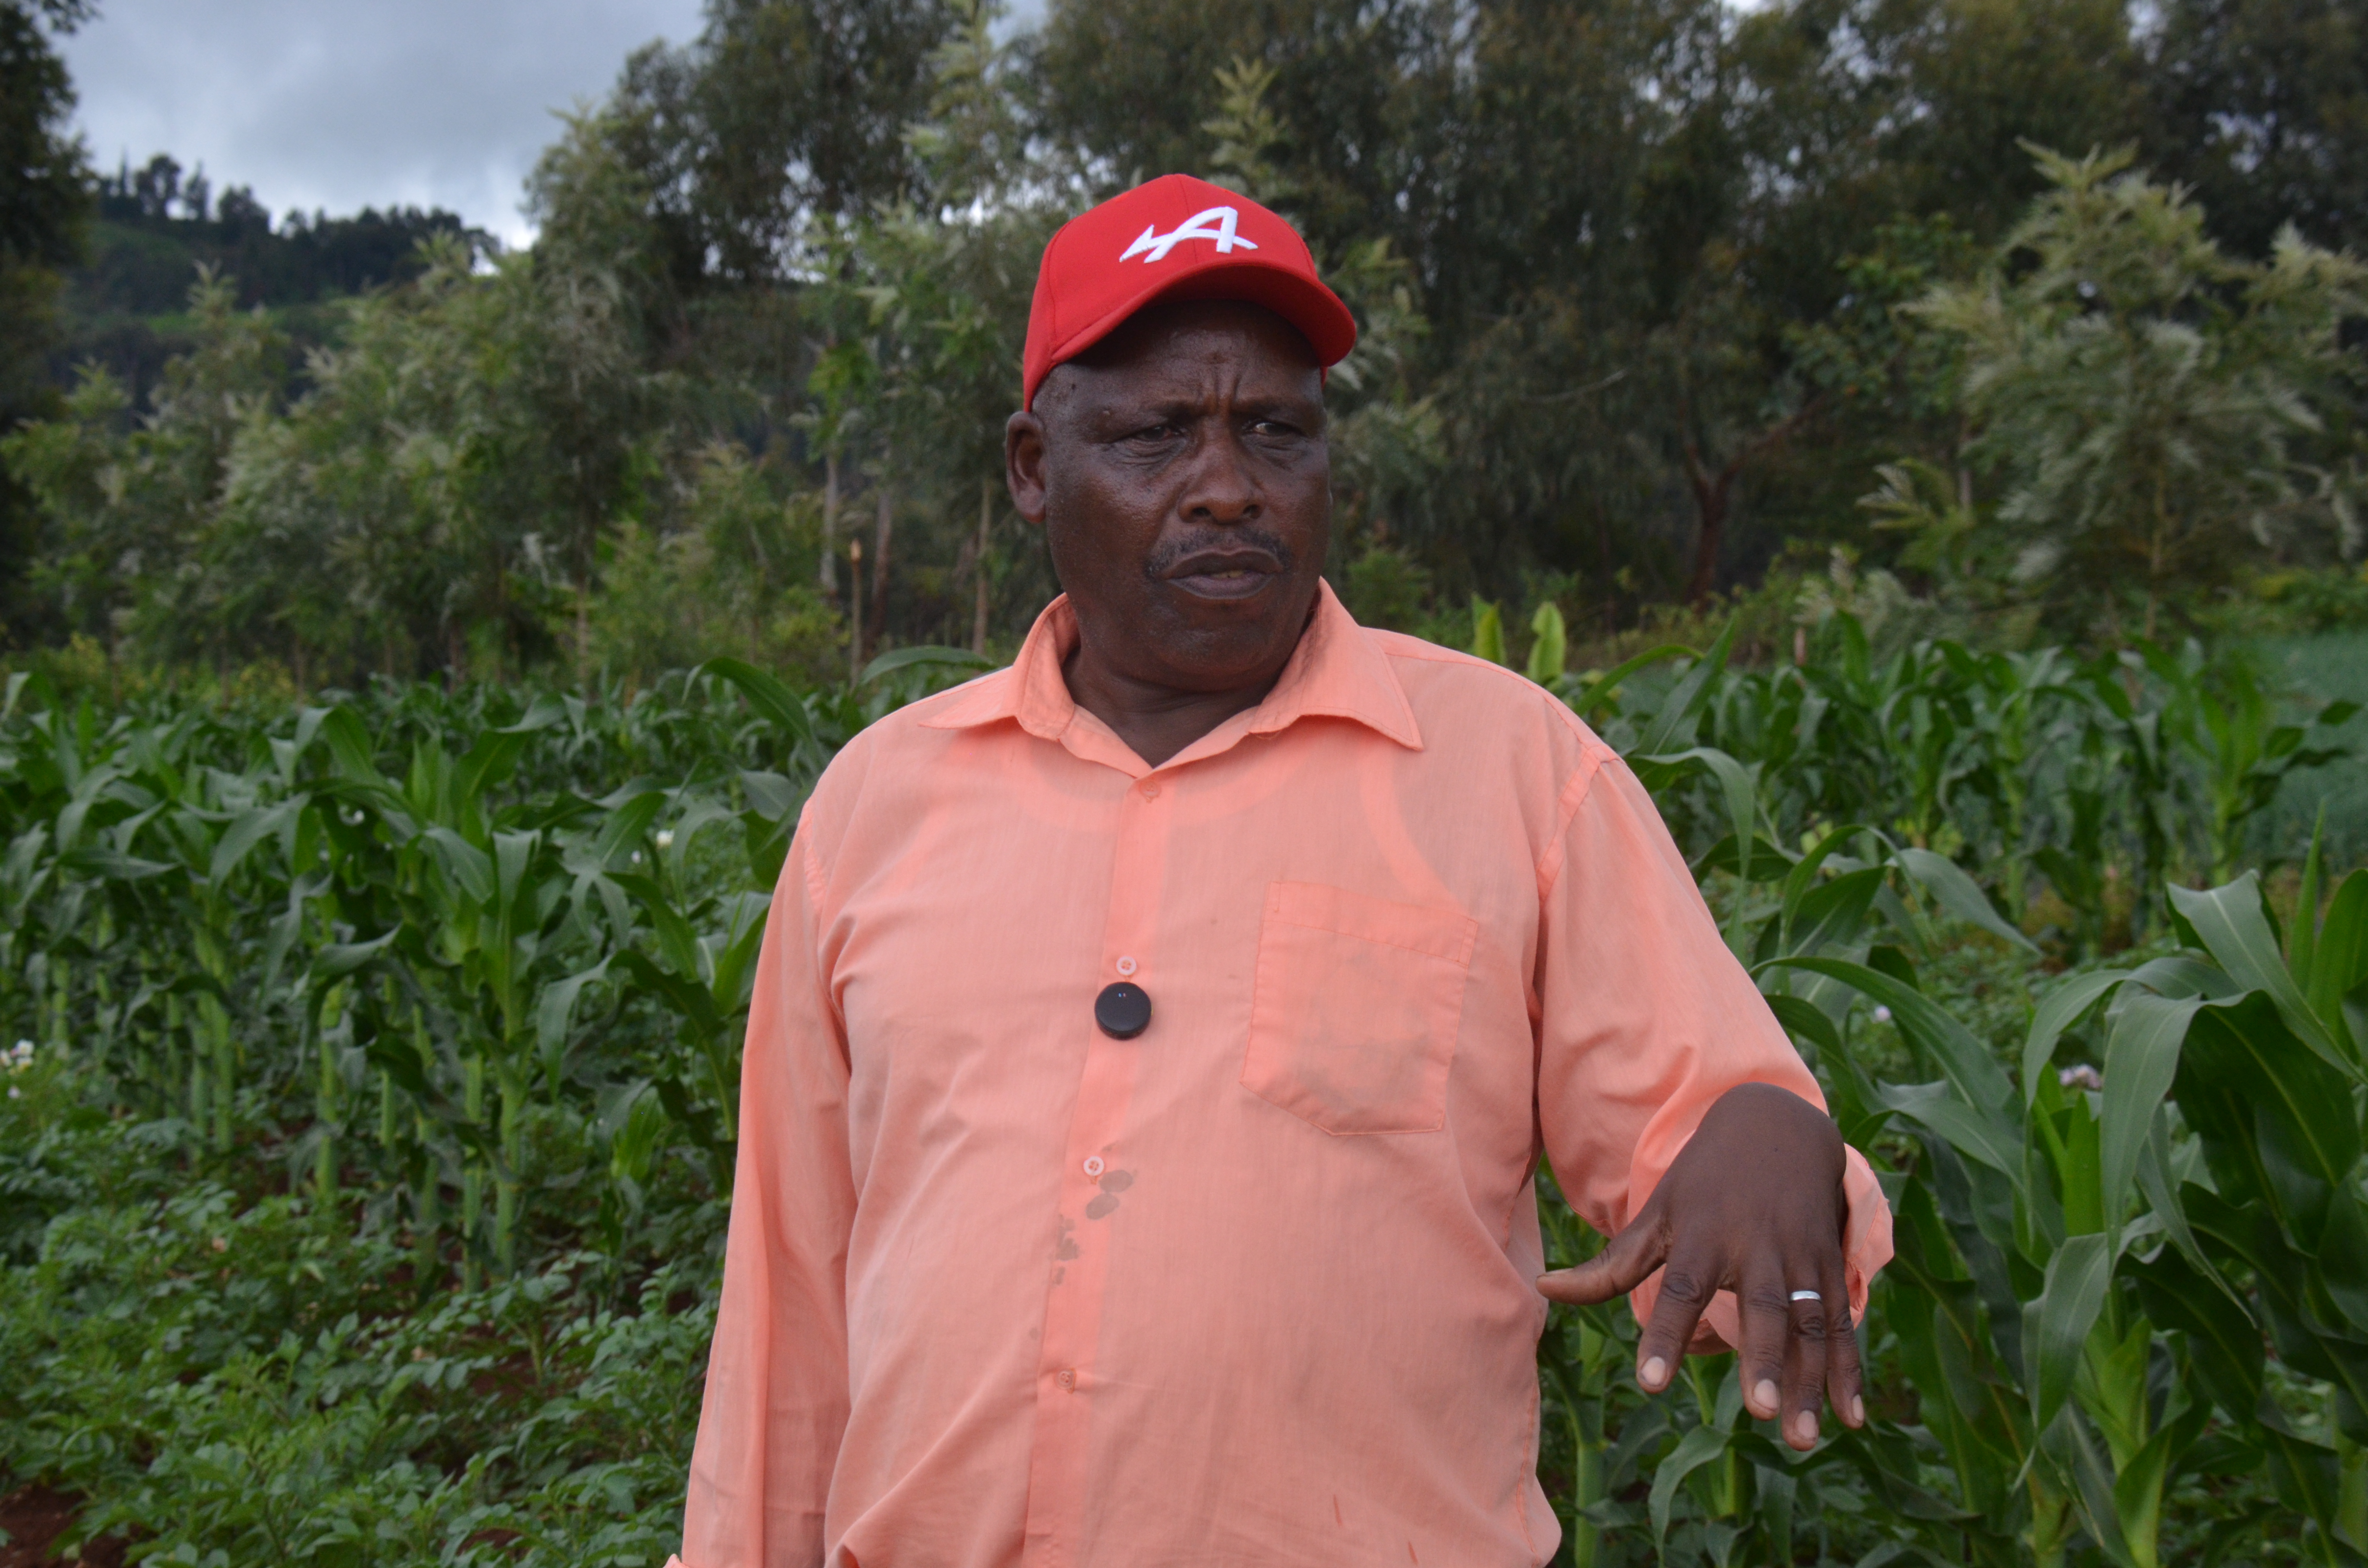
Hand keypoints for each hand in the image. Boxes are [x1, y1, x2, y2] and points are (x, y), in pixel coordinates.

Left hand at [1536, 1082, 1863, 1450]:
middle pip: (1762, 1307)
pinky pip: (1842, 1322)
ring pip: (1809, 1323)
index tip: (1649, 1384)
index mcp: (1704, 1236)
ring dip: (1810, 1380)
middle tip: (1761, 1411)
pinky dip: (1850, 1370)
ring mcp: (1800, 1257)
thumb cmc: (1703, 1181)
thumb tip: (1544, 1289)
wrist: (1778, 1126)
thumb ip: (1611, 1264)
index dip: (1664, 1335)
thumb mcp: (1657, 1214)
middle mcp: (1757, 1246)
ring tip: (1799, 1438)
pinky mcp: (1831, 1266)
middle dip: (1765, 1360)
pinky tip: (1851, 1417)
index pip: (1681, 1289)